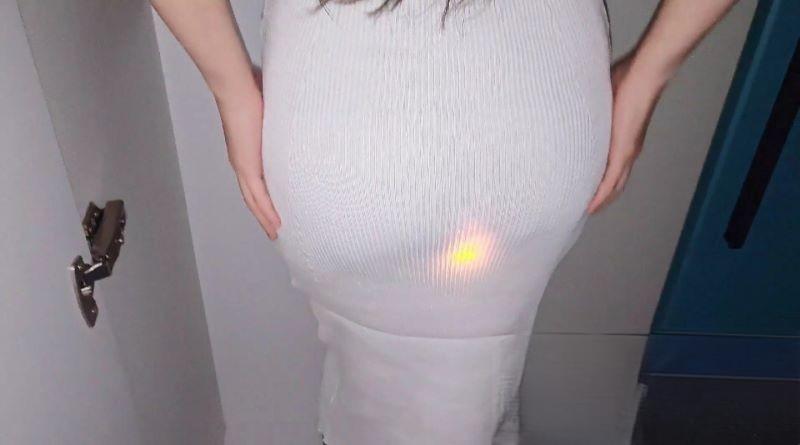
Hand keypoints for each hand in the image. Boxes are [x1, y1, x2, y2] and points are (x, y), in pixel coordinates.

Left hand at [216, 78, 281, 239]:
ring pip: (253, 201)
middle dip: (263, 214)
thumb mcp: (271, 109)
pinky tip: (276, 225)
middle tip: (275, 230)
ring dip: (264, 219)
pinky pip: (258, 196)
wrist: (237, 89)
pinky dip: (266, 212)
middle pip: (252, 196)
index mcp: (246, 151)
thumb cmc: (251, 91)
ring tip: (276, 234)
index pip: (255, 180)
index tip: (275, 207)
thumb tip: (296, 111)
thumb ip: (279, 116)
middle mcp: (241, 162)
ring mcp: (242, 166)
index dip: (263, 196)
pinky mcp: (247, 167)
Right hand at [587, 51, 665, 214]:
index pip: (614, 166)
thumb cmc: (627, 77)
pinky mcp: (623, 151)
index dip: (604, 180)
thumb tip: (575, 98)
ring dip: (601, 199)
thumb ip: (593, 103)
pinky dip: (601, 196)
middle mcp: (629, 149)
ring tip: (584, 211)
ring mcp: (628, 152)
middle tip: (583, 207)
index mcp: (625, 138)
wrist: (644, 74)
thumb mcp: (604, 96)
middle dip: (602, 196)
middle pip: (616, 182)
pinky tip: (590, 206)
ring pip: (614, 185)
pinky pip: (610, 180)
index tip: (587, 189)